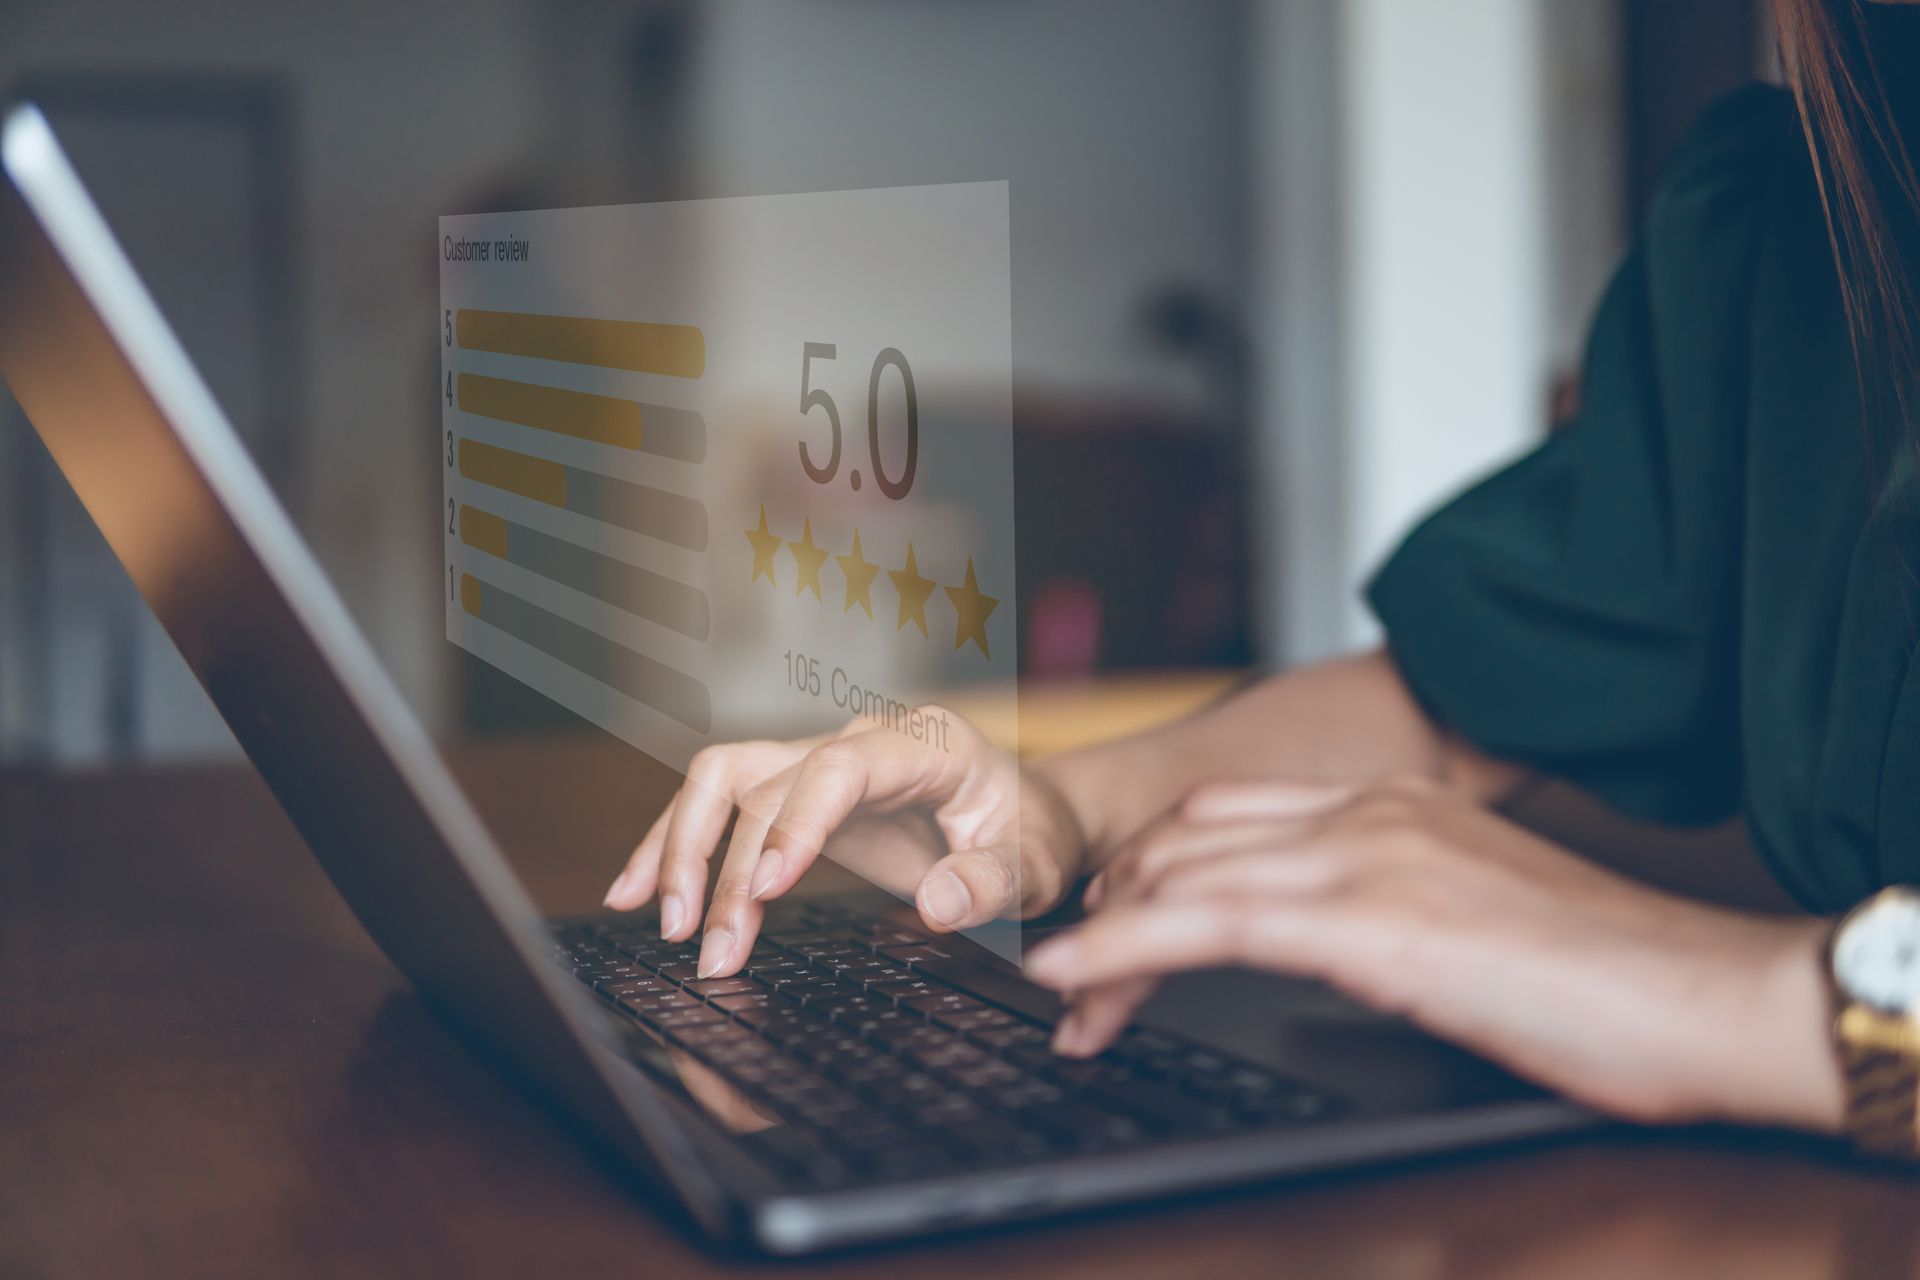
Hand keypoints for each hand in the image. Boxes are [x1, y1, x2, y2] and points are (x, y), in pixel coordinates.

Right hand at [602, 707, 1087, 979]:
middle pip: (767, 782)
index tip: (766, 889)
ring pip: (723, 778)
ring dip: (681, 846)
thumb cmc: (1030, 838)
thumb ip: (990, 883)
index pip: (840, 769)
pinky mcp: (795, 791)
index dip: (795, 823)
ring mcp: (820, 760)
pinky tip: (634, 891)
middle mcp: (860, 740)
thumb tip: (937, 905)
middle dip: (729, 866)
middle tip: (712, 948)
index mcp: (924, 744)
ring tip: (664, 923)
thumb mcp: (1032, 868)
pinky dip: (675, 843)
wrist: (1027, 818)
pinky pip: (721, 802)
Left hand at [1028, 776, 1843, 1130]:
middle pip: (1188, 838)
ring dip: (1101, 935)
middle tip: (1072, 966)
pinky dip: (1123, 949)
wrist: (1708, 995)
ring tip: (1055, 984)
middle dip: (1114, 900)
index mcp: (1394, 804)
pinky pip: (1209, 924)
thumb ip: (1397, 912)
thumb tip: (1341, 948)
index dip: (1155, 865)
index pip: (1230, 817)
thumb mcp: (1478, 923)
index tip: (1113, 918)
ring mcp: (1367, 855)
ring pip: (1183, 875)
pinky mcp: (1370, 919)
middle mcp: (1368, 811)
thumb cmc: (1613, 981)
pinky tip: (1075, 979)